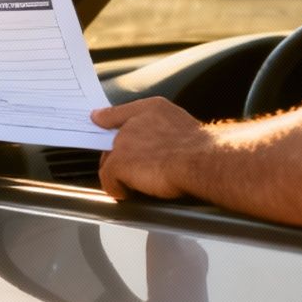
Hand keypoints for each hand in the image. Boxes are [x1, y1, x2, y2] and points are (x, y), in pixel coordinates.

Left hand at [93, 97, 211, 200]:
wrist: (202, 160)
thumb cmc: (198, 147)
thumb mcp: (180, 125)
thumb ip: (157, 121)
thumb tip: (132, 128)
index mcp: (151, 109)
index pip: (119, 113)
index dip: (108, 121)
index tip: (98, 122)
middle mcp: (133, 123)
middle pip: (113, 140)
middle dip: (121, 156)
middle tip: (135, 171)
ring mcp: (124, 142)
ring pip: (109, 160)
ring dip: (119, 173)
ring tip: (135, 183)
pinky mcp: (120, 163)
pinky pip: (107, 179)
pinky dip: (115, 188)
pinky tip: (126, 193)